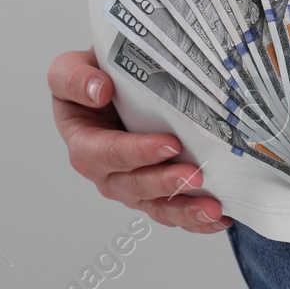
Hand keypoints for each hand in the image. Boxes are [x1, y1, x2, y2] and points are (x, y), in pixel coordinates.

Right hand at [47, 48, 230, 232]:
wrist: (112, 88)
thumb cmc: (94, 79)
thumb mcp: (70, 70)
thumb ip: (75, 78)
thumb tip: (99, 90)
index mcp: (84, 142)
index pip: (106, 153)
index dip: (137, 152)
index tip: (170, 144)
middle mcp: (105, 171)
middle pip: (133, 186)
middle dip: (165, 184)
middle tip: (195, 176)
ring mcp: (131, 185)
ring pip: (155, 206)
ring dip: (184, 211)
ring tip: (212, 210)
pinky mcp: (154, 193)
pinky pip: (172, 211)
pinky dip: (195, 219)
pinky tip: (219, 219)